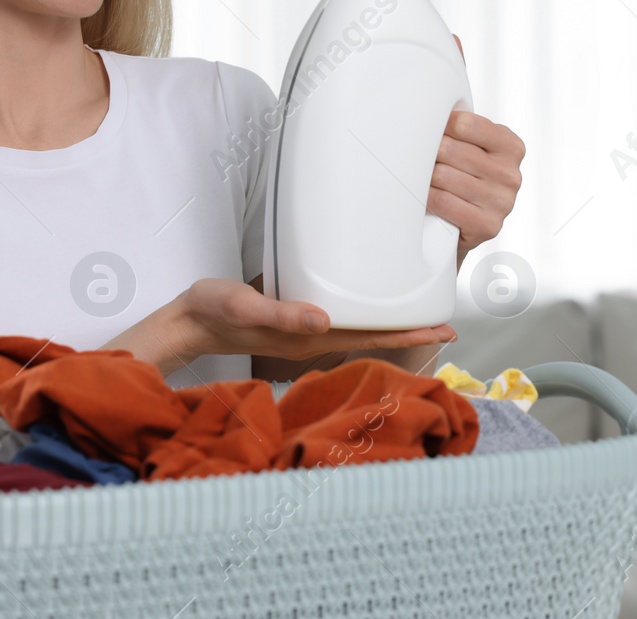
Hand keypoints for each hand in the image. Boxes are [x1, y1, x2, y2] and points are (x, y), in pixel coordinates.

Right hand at [169, 279, 455, 363]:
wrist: (189, 319)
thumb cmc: (214, 312)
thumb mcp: (246, 307)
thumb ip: (283, 314)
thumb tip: (323, 320)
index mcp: (308, 338)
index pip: (370, 337)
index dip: (408, 334)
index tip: (442, 331)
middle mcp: (312, 338)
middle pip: (373, 335)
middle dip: (410, 330)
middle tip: (447, 324)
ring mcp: (305, 330)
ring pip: (358, 327)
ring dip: (389, 321)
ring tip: (418, 311)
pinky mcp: (295, 316)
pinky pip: (339, 316)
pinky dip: (362, 309)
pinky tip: (369, 298)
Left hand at [430, 34, 525, 265]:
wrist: (447, 230)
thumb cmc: (451, 174)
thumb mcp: (458, 133)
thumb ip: (458, 90)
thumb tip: (453, 38)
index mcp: (510, 144)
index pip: (464, 123)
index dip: (436, 128)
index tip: (424, 133)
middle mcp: (513, 173)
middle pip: (452, 151)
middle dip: (424, 155)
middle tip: (409, 158)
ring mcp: (505, 202)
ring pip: (446, 178)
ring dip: (421, 179)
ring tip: (411, 179)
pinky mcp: (490, 227)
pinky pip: (450, 206)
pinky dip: (429, 202)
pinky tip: (420, 200)